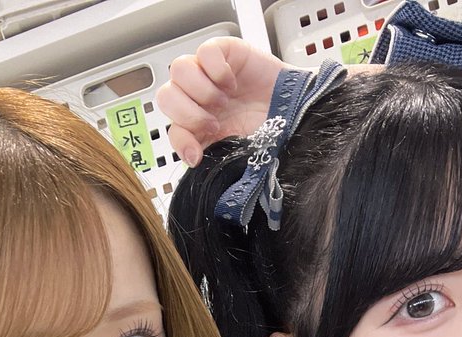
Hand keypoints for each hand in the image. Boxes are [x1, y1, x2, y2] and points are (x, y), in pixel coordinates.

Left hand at [156, 37, 286, 167]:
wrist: (295, 113)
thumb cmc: (268, 131)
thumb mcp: (236, 152)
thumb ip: (211, 157)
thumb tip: (192, 160)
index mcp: (196, 123)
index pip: (172, 128)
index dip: (181, 142)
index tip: (197, 155)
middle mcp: (197, 97)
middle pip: (166, 95)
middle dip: (189, 113)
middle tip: (215, 122)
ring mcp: (208, 73)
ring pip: (179, 69)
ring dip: (201, 90)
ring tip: (224, 100)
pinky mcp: (224, 51)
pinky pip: (205, 52)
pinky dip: (217, 70)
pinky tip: (232, 82)